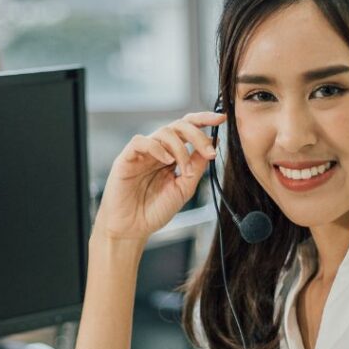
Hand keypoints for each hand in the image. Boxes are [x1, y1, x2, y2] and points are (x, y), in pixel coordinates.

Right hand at [92, 111, 223, 242]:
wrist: (132, 229)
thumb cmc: (154, 211)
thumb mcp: (184, 189)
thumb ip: (197, 167)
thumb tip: (213, 143)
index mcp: (171, 156)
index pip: (188, 130)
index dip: (204, 120)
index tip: (222, 119)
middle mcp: (158, 151)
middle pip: (178, 126)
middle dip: (197, 134)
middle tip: (209, 151)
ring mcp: (142, 154)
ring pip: (163, 132)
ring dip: (180, 148)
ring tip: (184, 169)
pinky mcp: (126, 158)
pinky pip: (140, 142)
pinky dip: (156, 148)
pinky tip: (166, 161)